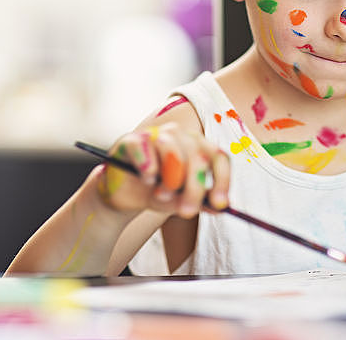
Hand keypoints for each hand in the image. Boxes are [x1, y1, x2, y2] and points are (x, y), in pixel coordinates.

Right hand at [95, 122, 229, 216]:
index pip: (218, 157)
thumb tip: (219, 207)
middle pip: (198, 157)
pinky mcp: (132, 140)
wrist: (123, 196)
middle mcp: (180, 136)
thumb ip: (198, 202)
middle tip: (188, 211)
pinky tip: (146, 179)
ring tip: (162, 194)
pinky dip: (147, 167)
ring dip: (171, 179)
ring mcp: (155, 134)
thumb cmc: (156, 192)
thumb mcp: (180, 201)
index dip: (222, 180)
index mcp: (198, 147)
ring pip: (173, 150)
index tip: (219, 204)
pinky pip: (144, 148)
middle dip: (195, 188)